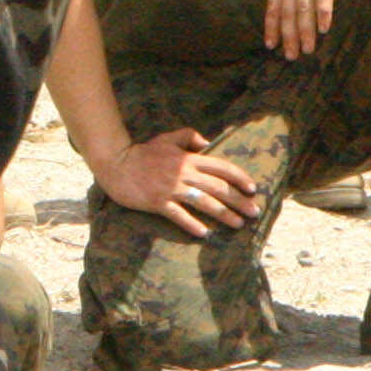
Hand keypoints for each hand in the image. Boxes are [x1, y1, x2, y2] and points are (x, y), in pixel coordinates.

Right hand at [94, 128, 261, 238]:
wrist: (115, 162)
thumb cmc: (142, 152)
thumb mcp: (166, 138)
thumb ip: (188, 136)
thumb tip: (207, 143)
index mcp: (188, 159)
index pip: (221, 167)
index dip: (239, 178)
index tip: (252, 189)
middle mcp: (183, 174)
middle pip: (218, 188)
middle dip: (239, 201)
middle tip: (254, 212)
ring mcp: (170, 189)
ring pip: (204, 202)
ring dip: (224, 214)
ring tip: (238, 224)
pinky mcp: (157, 202)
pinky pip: (178, 215)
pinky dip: (192, 224)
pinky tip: (204, 233)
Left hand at [264, 0, 356, 57]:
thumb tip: (312, 11)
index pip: (274, 5)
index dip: (272, 25)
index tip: (270, 44)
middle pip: (287, 10)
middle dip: (287, 35)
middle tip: (290, 56)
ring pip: (302, 6)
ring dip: (304, 30)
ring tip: (306, 49)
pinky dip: (322, 12)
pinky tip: (324, 28)